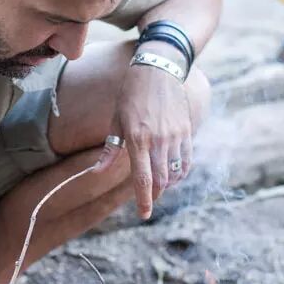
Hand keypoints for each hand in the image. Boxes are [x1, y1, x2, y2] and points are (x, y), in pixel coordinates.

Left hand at [95, 51, 192, 219]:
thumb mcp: (116, 120)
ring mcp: (176, 136)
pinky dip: (180, 172)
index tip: (143, 214)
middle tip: (148, 199)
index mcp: (138, 139)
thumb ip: (109, 150)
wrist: (160, 69)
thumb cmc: (132, 94)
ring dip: (167, 184)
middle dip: (155, 194)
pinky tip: (173, 173)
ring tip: (159, 184)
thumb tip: (96, 172)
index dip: (144, 200)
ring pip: (175, 173)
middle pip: (161, 180)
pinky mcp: (186, 131)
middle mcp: (159, 140)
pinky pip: (186, 160)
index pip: (142, 178)